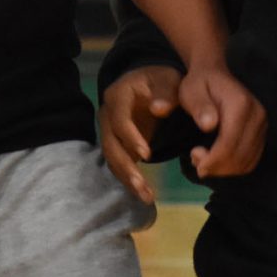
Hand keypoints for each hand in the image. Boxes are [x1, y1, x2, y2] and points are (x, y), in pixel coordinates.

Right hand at [99, 66, 181, 202]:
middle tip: (143, 186)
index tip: (147, 155)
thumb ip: (167, 93)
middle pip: (110, 145)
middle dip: (126, 167)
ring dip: (127, 179)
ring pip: (112, 158)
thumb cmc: (161, 80)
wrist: (151, 82)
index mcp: (118, 97)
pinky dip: (130, 179)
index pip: (119, 120)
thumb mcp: (168, 79)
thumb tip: (158, 109)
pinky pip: (119, 164)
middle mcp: (107, 115)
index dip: (131, 138)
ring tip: (146, 197)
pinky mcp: (117, 144)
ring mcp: (109, 131)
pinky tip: (143, 194)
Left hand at [178, 61, 265, 179]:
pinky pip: (250, 161)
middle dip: (216, 166)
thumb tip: (209, 125)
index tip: (193, 157)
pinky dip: (232, 167)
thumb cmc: (199, 84)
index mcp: (241, 105)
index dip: (212, 159)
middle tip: (195, 160)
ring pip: (246, 163)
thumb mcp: (191, 91)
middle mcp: (257, 115)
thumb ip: (199, 107)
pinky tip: (216, 159)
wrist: (214, 75)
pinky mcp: (261, 134)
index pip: (230, 143)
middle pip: (239, 157)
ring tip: (203, 159)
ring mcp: (262, 125)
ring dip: (223, 169)